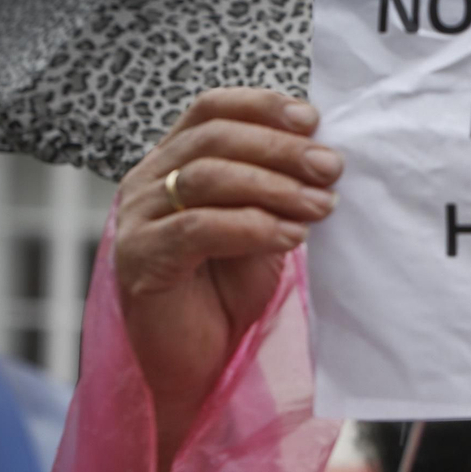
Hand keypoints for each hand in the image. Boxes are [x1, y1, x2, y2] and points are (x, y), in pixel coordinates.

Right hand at [113, 88, 341, 471]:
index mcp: (175, 163)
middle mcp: (148, 182)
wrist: (196, 365)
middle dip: (280, 149)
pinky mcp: (140, 260)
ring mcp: (138, 219)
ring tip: (321, 206)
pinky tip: (290, 236)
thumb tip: (326, 158)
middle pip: (213, 139)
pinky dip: (251, 226)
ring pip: (206, 178)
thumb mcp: (261, 230)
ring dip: (273, 187)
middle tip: (332, 168)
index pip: (211, 110)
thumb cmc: (227, 295)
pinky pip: (197, 228)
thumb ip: (277, 192)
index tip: (314, 119)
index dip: (261, 106)